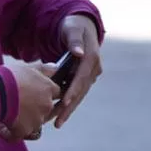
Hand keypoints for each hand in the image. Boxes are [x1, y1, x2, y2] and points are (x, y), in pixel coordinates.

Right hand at [0, 62, 58, 140]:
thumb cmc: (10, 77)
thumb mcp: (29, 67)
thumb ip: (44, 69)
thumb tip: (56, 68)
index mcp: (49, 89)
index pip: (57, 93)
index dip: (47, 93)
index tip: (37, 93)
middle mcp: (47, 105)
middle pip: (47, 109)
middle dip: (36, 107)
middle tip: (21, 104)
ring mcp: (37, 120)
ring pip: (34, 122)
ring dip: (25, 120)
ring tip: (9, 114)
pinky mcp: (24, 131)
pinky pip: (19, 135)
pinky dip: (10, 133)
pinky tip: (0, 127)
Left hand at [54, 14, 102, 128]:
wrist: (80, 27)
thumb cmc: (74, 26)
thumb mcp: (72, 29)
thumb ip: (74, 40)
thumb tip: (78, 53)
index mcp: (92, 57)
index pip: (83, 76)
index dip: (74, 89)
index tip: (65, 101)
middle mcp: (94, 68)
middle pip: (81, 90)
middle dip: (70, 106)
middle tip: (58, 122)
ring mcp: (90, 74)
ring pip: (79, 95)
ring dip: (68, 109)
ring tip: (56, 123)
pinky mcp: (84, 78)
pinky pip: (75, 92)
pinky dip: (67, 103)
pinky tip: (57, 115)